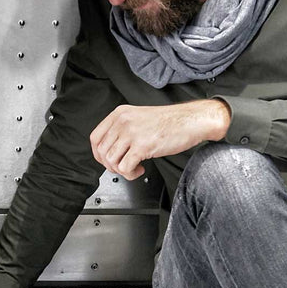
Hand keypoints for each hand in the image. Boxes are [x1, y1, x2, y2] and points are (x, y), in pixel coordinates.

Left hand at [89, 100, 230, 179]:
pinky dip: (131, 174)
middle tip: (124, 166)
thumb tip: (110, 150)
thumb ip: (122, 129)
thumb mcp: (139, 117)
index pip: (95, 138)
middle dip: (111, 165)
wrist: (191, 120)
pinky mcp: (142, 146)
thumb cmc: (170, 121)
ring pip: (111, 161)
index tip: (107, 161)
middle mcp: (123, 122)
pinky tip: (141, 169)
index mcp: (120, 114)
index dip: (98, 154)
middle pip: (102, 152)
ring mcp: (132, 133)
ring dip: (122, 171)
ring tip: (134, 168)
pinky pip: (125, 168)